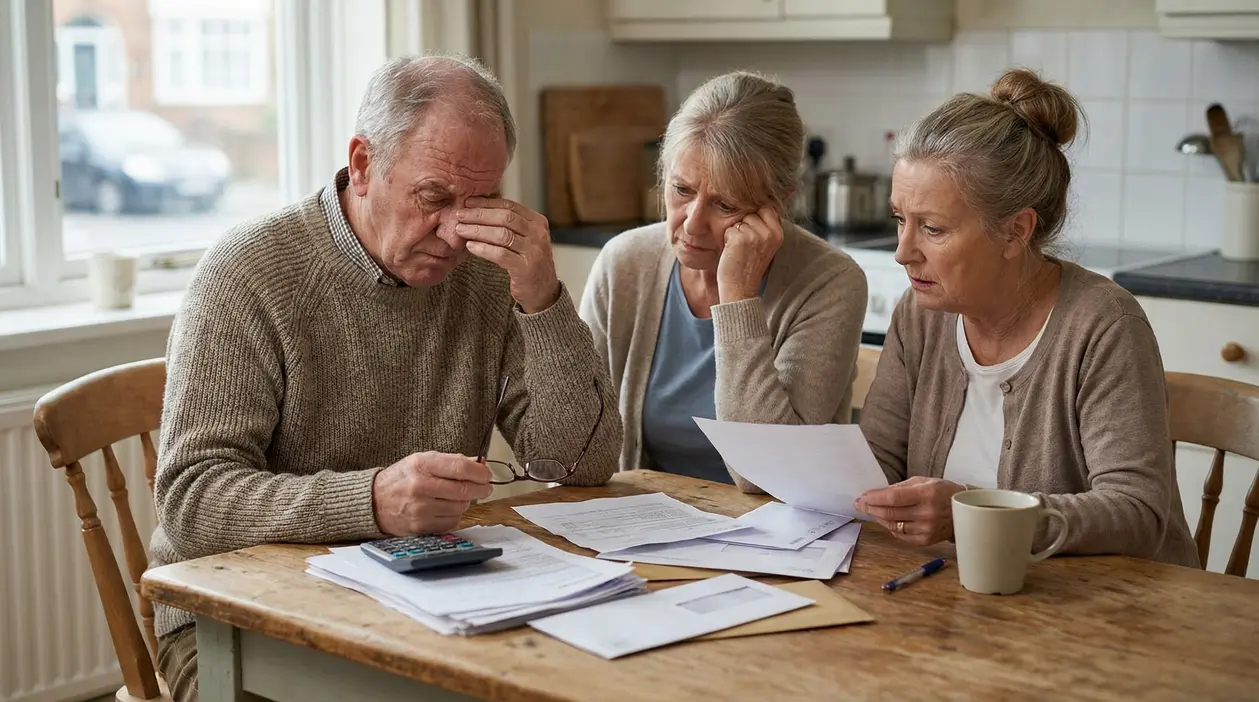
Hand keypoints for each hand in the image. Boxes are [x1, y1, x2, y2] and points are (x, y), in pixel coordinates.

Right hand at [371, 452, 493, 535]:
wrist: (374, 502)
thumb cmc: (401, 479)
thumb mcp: (421, 460)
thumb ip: (450, 461)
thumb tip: (479, 463)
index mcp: (421, 465)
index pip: (460, 467)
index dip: (480, 472)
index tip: (487, 474)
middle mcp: (420, 486)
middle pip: (464, 489)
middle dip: (481, 488)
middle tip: (485, 487)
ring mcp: (420, 508)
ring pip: (460, 507)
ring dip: (466, 502)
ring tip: (459, 496)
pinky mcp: (421, 526)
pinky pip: (451, 521)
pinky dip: (455, 515)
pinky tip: (447, 508)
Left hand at [456, 198, 560, 312]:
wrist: (543, 291)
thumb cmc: (528, 262)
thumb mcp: (524, 238)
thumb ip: (509, 225)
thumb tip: (478, 209)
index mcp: (537, 222)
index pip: (510, 206)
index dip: (487, 203)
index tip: (468, 202)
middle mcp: (538, 234)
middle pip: (505, 218)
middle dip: (479, 215)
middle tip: (460, 215)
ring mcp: (534, 251)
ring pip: (502, 235)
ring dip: (478, 231)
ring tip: (461, 230)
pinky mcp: (526, 268)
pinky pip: (500, 254)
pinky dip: (483, 249)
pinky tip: (470, 246)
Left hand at [717, 206, 783, 302]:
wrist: (740, 289)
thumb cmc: (749, 266)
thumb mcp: (765, 245)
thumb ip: (765, 226)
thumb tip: (758, 202)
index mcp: (778, 233)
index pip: (767, 208)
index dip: (756, 216)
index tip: (752, 232)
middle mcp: (770, 233)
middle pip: (751, 212)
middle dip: (744, 225)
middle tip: (745, 247)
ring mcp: (755, 235)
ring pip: (739, 220)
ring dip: (735, 233)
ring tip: (739, 250)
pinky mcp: (740, 238)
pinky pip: (729, 229)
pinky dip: (726, 239)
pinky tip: (732, 253)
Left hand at [854, 476, 966, 546]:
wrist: (965, 511)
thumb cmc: (943, 492)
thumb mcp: (923, 482)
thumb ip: (900, 487)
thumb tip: (877, 493)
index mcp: (926, 494)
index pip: (893, 498)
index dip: (874, 498)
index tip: (862, 497)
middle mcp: (926, 513)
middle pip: (890, 513)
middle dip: (871, 508)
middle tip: (860, 504)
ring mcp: (927, 529)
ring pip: (893, 526)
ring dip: (879, 518)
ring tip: (872, 511)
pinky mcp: (926, 541)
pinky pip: (901, 535)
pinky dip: (891, 528)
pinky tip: (887, 521)